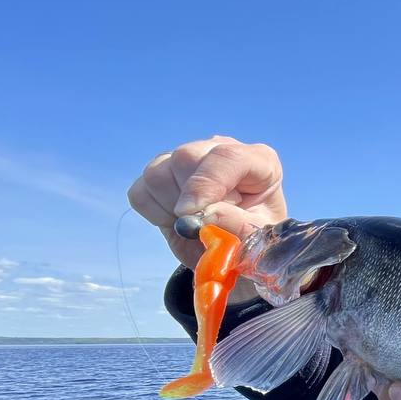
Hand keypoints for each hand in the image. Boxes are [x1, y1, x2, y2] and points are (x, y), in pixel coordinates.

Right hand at [127, 135, 286, 302]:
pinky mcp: (162, 172)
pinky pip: (141, 191)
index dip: (205, 184)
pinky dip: (155, 214)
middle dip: (187, 198)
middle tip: (202, 227)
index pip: (227, 157)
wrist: (235, 249)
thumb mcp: (258, 240)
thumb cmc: (256, 240)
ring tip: (197, 226)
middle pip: (186, 157)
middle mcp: (221, 150)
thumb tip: (205, 214)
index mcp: (258, 161)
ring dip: (171, 209)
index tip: (190, 214)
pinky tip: (179, 221)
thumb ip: (239, 227)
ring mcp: (189, 158)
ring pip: (157, 173)